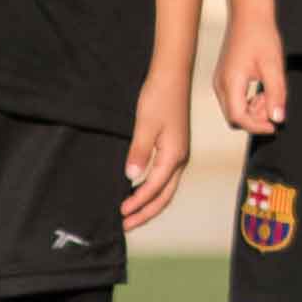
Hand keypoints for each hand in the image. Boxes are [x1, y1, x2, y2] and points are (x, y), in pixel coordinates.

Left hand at [124, 80, 191, 229]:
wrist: (172, 76)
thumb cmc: (159, 97)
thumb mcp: (145, 124)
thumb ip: (139, 152)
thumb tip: (131, 177)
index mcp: (174, 155)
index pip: (154, 188)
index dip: (138, 203)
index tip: (121, 214)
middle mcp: (180, 158)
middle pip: (165, 195)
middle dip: (146, 212)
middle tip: (127, 225)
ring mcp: (179, 154)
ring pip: (166, 188)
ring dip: (150, 203)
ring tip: (133, 214)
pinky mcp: (174, 148)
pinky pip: (165, 178)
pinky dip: (153, 190)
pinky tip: (140, 190)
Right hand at [214, 17, 287, 138]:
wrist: (249, 15)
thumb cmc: (261, 36)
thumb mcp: (274, 65)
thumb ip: (276, 94)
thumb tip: (277, 119)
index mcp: (230, 81)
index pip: (238, 117)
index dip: (257, 126)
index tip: (275, 126)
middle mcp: (220, 84)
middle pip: (234, 117)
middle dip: (255, 118)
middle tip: (273, 104)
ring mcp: (220, 81)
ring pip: (234, 109)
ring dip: (253, 110)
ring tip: (269, 93)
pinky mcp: (224, 78)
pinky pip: (234, 100)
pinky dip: (248, 101)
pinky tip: (262, 90)